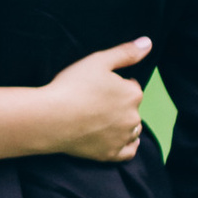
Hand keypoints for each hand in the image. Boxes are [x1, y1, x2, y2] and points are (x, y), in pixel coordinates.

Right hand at [41, 38, 150, 162]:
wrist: (50, 118)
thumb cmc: (72, 87)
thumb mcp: (98, 60)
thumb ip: (126, 52)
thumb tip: (148, 43)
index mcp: (133, 94)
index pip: (131, 87)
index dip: (116, 85)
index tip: (98, 86)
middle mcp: (134, 117)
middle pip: (132, 109)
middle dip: (120, 105)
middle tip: (95, 103)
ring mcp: (122, 138)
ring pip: (132, 130)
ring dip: (124, 124)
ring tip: (102, 120)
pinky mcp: (110, 154)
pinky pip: (129, 151)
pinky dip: (127, 145)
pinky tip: (120, 139)